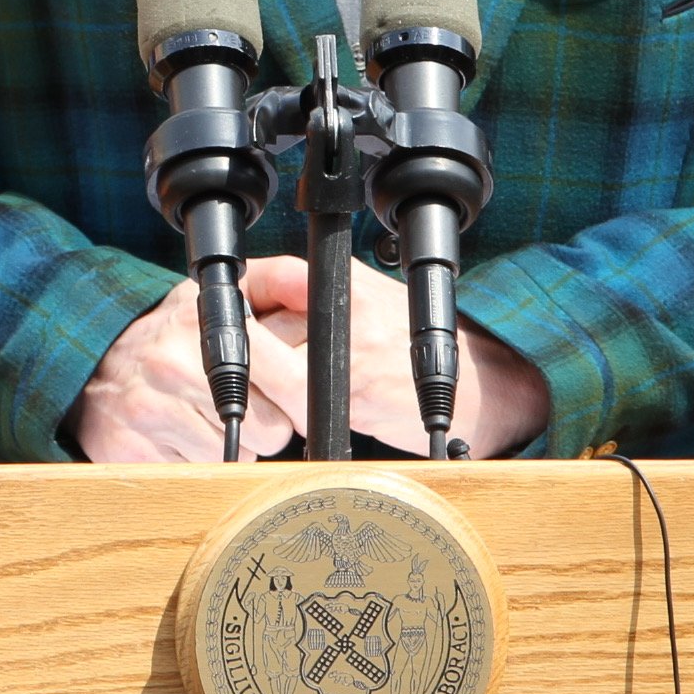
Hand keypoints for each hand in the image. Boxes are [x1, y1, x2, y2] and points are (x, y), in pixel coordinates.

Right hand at [68, 278, 306, 462]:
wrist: (93, 367)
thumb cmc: (168, 335)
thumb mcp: (217, 295)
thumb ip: (274, 281)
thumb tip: (315, 284)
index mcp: (199, 325)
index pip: (285, 380)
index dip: (294, 393)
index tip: (287, 391)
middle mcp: (172, 366)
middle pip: (270, 430)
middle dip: (264, 423)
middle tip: (238, 402)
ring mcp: (151, 412)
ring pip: (238, 456)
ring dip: (230, 444)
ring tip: (204, 415)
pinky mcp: (136, 451)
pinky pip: (202, 473)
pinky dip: (198, 459)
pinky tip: (181, 434)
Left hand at [239, 255, 548, 457]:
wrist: (472, 380)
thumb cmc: (406, 343)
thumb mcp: (362, 299)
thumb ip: (309, 297)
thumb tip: (246, 305)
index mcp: (343, 281)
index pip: (267, 280)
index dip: (239, 304)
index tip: (221, 322)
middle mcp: (346, 307)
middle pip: (264, 329)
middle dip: (249, 357)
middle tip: (245, 373)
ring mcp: (352, 349)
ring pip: (276, 370)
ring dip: (268, 392)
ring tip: (279, 397)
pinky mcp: (359, 391)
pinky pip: (303, 404)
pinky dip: (296, 414)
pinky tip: (310, 412)